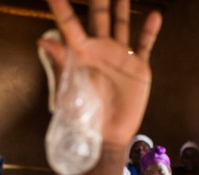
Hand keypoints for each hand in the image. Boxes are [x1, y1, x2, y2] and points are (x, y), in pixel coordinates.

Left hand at [39, 0, 161, 148]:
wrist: (105, 137)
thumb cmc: (83, 117)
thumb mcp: (69, 89)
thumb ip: (61, 62)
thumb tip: (43, 39)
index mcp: (81, 54)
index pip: (70, 24)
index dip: (62, 7)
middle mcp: (100, 50)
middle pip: (99, 16)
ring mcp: (119, 57)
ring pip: (121, 24)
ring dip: (123, 7)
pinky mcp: (137, 69)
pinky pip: (145, 45)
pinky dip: (150, 31)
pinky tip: (155, 15)